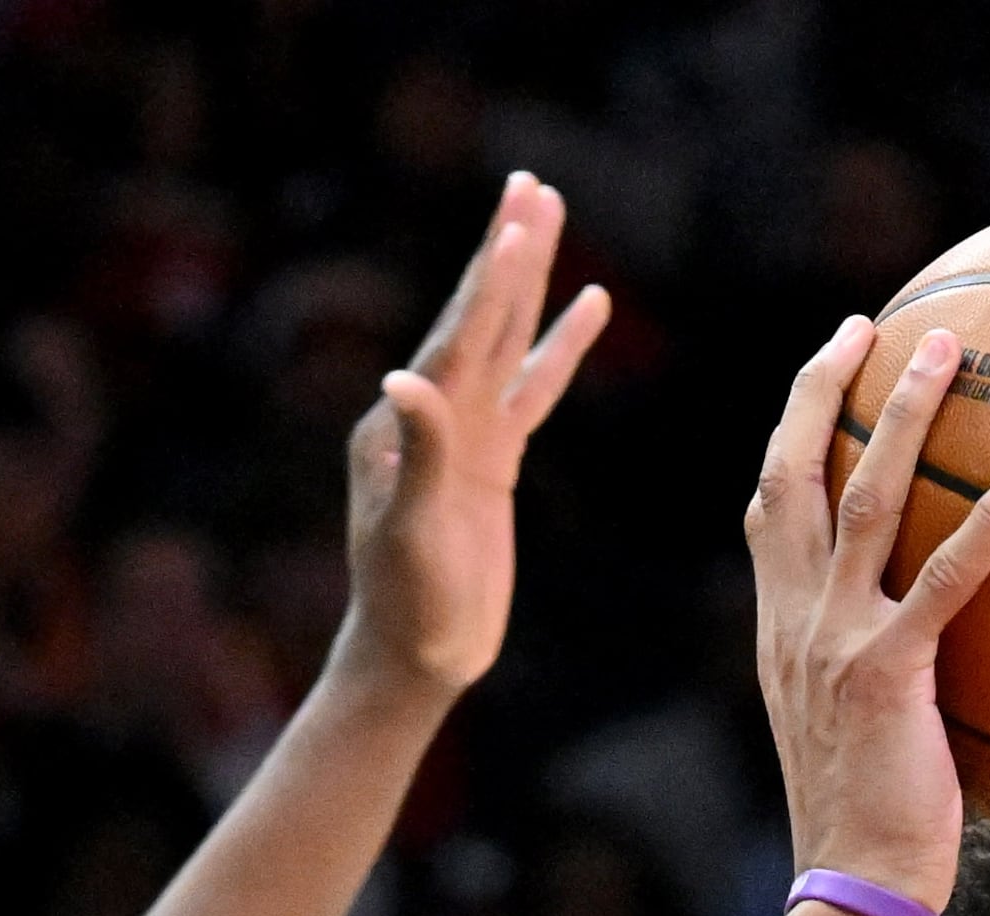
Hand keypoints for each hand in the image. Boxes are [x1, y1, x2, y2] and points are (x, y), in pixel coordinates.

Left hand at [335, 173, 613, 700]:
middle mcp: (428, 414)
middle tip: (530, 185)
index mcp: (402, 424)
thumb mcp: (411, 533)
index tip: (519, 223)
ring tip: (550, 214)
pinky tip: (587, 307)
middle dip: (507, 253)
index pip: (457, 339)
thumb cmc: (407, 605)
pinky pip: (533, 388)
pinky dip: (557, 346)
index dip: (492, 283)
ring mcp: (463, 434)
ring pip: (506, 340)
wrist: (416, 656)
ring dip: (529, 280)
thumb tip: (404, 380)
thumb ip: (418, 455)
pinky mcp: (493, 459)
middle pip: (479, 317)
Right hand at [748, 318, 989, 908]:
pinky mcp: (889, 670)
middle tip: (873, 325)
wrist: (849, 889)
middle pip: (796, 472)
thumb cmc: (869, 829)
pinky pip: (948, 574)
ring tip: (951, 348)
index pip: (771, 509)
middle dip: (826, 387)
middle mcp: (795, 619)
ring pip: (865, 495)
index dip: (793, 430)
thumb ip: (880, 673)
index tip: (828, 369)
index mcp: (781, 630)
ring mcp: (836, 639)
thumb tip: (946, 650)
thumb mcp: (858, 733)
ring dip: (904, 411)